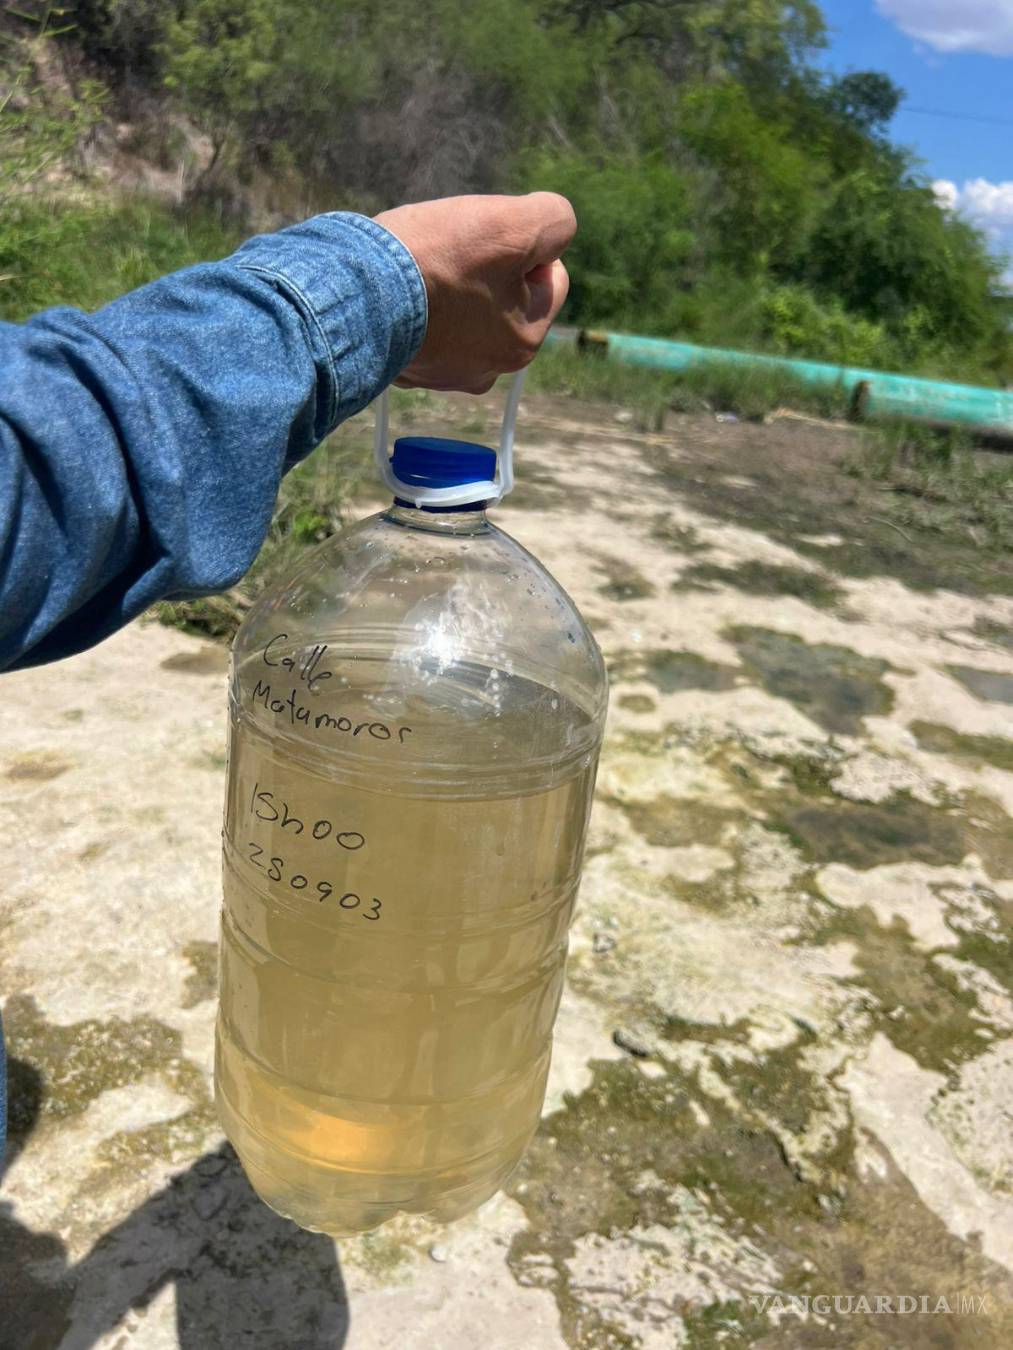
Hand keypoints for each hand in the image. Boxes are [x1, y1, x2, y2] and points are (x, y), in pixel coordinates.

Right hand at [373, 192, 575, 393]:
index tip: (484, 241)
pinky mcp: (406, 369)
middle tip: (450, 254)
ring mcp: (445, 374)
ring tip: (421, 274)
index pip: (551, 276)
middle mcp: (489, 370)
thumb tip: (554, 231)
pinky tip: (400, 295)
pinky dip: (420, 308)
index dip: (522, 244)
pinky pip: (428, 328)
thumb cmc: (434, 258)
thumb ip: (554, 221)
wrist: (349, 292)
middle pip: (507, 296)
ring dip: (452, 287)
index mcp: (524, 343)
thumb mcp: (513, 223)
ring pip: (467, 311)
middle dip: (487, 269)